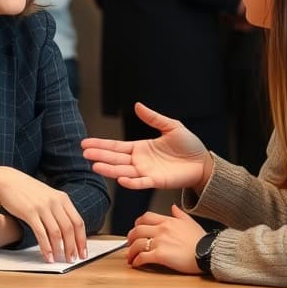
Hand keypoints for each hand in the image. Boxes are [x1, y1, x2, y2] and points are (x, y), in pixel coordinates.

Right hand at [0, 171, 86, 263]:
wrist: (8, 181)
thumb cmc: (28, 191)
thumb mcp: (48, 197)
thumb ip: (59, 210)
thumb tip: (68, 232)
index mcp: (63, 198)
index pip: (78, 222)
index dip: (82, 239)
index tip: (82, 252)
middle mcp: (55, 202)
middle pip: (69, 229)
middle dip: (72, 247)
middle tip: (72, 260)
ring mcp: (42, 207)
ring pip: (57, 233)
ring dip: (60, 249)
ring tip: (59, 260)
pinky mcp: (29, 212)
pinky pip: (41, 233)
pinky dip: (46, 247)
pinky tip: (47, 256)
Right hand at [82, 102, 212, 191]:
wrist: (202, 162)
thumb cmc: (188, 145)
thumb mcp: (171, 126)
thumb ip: (153, 118)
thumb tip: (137, 105)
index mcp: (140, 148)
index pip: (116, 146)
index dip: (101, 145)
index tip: (85, 144)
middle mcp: (139, 161)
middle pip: (115, 158)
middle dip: (99, 155)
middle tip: (84, 153)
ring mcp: (146, 172)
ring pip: (123, 171)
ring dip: (109, 169)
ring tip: (95, 165)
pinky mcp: (156, 181)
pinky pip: (141, 183)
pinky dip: (131, 182)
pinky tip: (120, 179)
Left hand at [127, 205, 205, 273]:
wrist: (208, 252)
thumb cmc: (201, 240)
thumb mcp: (191, 222)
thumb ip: (180, 214)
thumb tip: (173, 207)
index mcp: (168, 221)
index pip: (146, 217)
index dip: (137, 224)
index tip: (136, 230)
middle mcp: (162, 229)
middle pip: (137, 230)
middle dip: (130, 238)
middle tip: (130, 244)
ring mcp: (160, 242)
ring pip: (137, 244)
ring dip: (131, 252)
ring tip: (131, 257)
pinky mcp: (160, 255)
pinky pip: (142, 257)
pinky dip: (137, 261)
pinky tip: (137, 264)